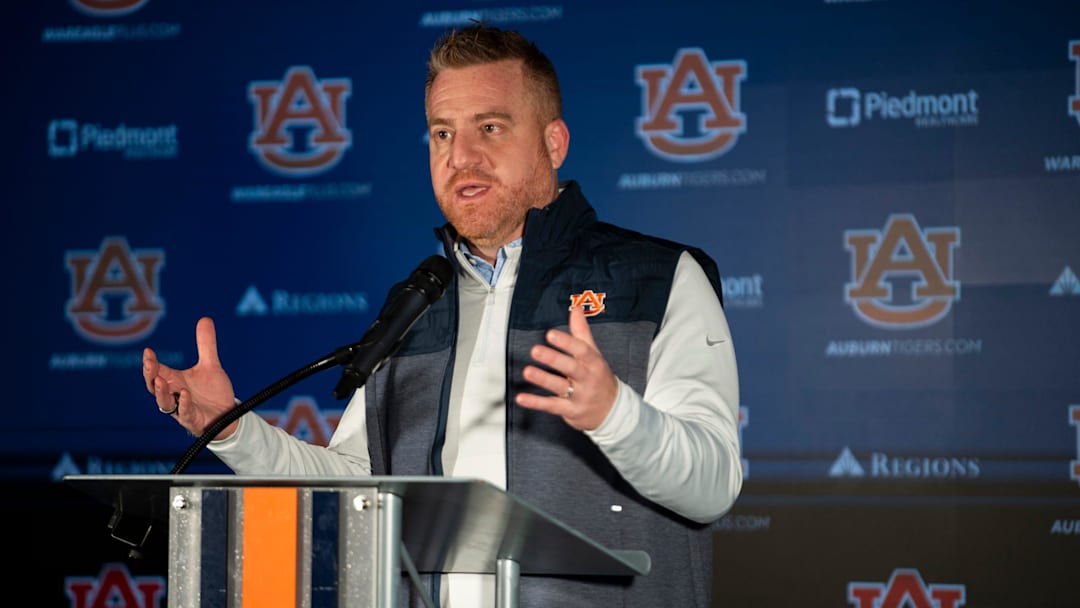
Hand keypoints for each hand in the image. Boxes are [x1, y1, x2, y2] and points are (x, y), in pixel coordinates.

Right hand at [143, 317, 238, 438]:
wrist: (227, 416)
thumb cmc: (212, 393)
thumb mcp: (210, 366)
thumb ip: (206, 345)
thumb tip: (205, 319)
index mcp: (175, 381)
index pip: (157, 370)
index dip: (151, 362)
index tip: (148, 351)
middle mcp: (175, 395)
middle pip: (154, 386)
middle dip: (150, 375)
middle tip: (149, 364)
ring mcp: (182, 409)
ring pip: (165, 403)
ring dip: (161, 392)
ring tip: (160, 381)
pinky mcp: (193, 420)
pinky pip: (185, 414)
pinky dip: (184, 405)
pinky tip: (186, 395)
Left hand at [516, 306, 617, 430]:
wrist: (612, 411)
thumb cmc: (599, 378)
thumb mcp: (595, 354)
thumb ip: (582, 332)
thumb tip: (576, 308)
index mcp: (594, 363)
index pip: (582, 351)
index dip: (566, 342)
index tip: (550, 334)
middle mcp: (588, 379)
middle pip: (571, 368)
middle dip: (554, 359)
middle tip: (536, 350)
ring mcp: (579, 396)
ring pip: (560, 387)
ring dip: (543, 379)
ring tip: (527, 371)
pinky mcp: (570, 410)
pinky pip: (552, 406)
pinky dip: (536, 403)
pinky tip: (521, 398)